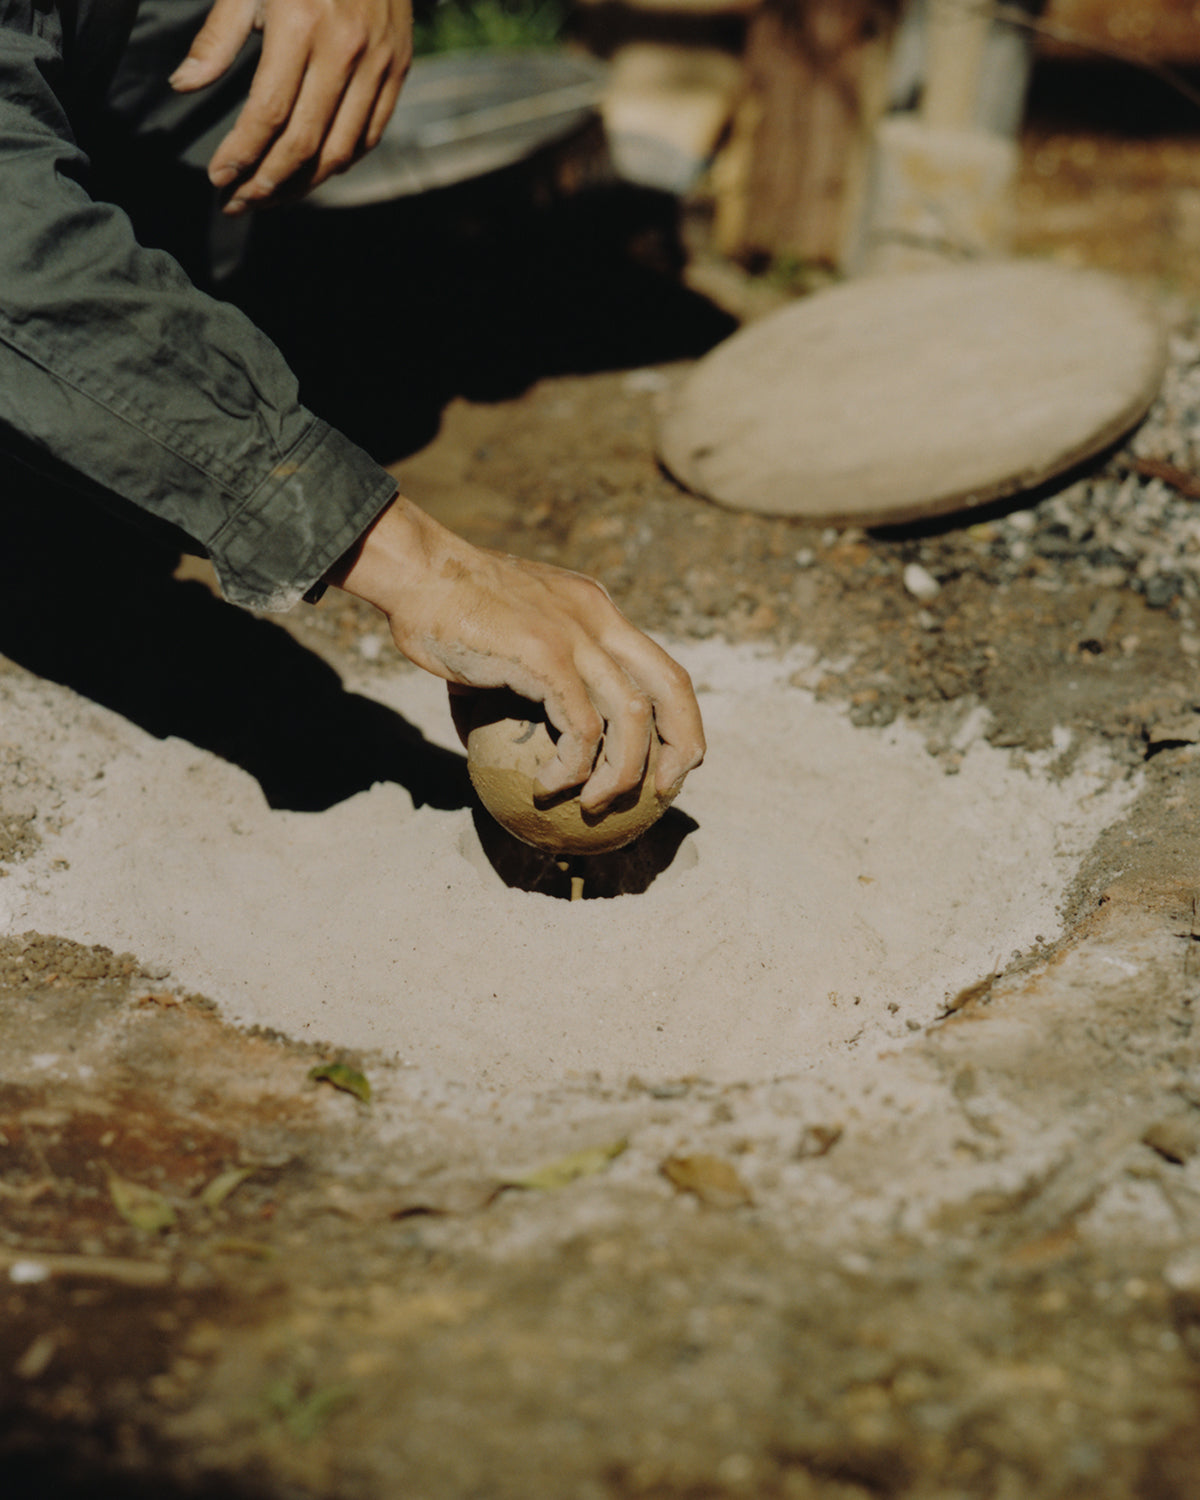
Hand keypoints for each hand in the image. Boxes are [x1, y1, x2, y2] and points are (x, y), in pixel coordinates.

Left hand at [169, 0, 411, 214]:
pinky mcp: (398, 68)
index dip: (242, 155)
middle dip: (267, 182)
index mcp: (302, 24)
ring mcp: (379, 62)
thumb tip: (184, 86)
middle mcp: (345, 49)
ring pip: (340, 150)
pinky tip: (311, 172)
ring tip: (272, 197)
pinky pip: (369, 134)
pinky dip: (340, 162)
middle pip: (304, 142)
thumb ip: (217, 36)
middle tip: (238, 202)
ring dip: (303, 184)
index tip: (218, 178)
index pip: (269, 113)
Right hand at [331, 497, 705, 810]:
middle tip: (664, 792)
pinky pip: (580, 728)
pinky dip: (572, 767)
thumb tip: (511, 740)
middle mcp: (597, 619)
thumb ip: (523, 682)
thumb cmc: (442, 609)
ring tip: (590, 804)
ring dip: (621, 773)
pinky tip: (547, 786)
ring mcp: (575, 635)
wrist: (414, 572)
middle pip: (671, 686)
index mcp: (595, 611)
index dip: (678, 719)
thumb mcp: (503, 641)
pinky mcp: (546, 656)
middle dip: (683, 746)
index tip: (668, 761)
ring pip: (631, 717)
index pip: (660, 667)